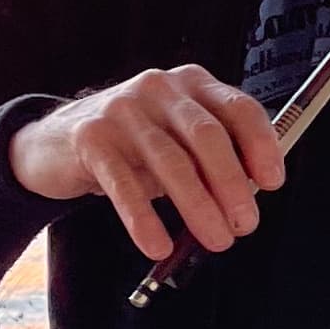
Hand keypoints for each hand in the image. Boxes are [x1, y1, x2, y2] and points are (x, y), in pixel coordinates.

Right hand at [10, 64, 285, 260]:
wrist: (57, 142)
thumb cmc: (134, 145)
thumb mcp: (178, 141)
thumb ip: (212, 160)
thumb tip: (247, 199)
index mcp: (193, 84)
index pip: (239, 108)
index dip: (261, 145)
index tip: (272, 182)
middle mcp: (161, 88)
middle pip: (207, 135)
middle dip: (231, 184)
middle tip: (244, 224)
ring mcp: (124, 110)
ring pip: (170, 162)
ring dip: (198, 207)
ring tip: (216, 240)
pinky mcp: (91, 138)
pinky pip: (124, 184)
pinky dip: (144, 220)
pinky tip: (158, 245)